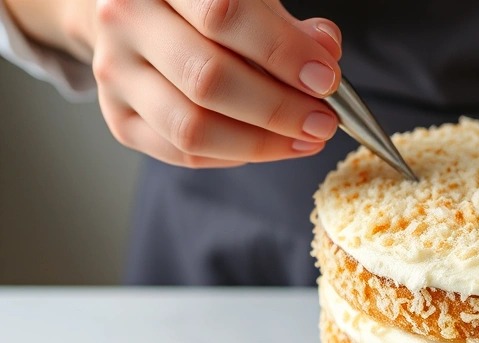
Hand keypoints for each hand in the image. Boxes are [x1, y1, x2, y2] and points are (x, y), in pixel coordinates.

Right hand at [86, 0, 342, 167]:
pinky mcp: (119, 118)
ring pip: (192, 127)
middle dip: (278, 107)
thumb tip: (325, 50)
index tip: (326, 78)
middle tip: (324, 121)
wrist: (135, 14)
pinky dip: (236, 154)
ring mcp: (114, 73)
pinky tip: (272, 145)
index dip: (282, 51)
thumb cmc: (204, 3)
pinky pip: (182, 152)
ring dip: (262, 141)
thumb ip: (284, 22)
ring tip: (306, 139)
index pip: (224, 15)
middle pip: (207, 78)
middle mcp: (125, 21)